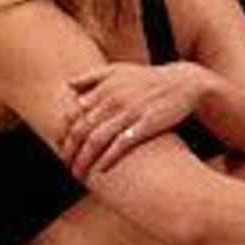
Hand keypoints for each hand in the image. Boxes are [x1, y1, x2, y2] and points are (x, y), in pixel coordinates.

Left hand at [57, 60, 203, 177]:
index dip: (64, 134)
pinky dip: (108, 159)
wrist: (183, 83)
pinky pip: (121, 145)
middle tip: (66, 165)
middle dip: (70, 151)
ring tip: (79, 174)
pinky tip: (101, 171)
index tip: (61, 148)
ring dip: (84, 160)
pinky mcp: (146, 124)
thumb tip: (67, 85)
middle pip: (82, 130)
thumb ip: (92, 77)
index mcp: (104, 87)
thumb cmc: (147, 79)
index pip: (74, 115)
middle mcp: (114, 99)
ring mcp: (130, 112)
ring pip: (97, 140)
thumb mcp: (119, 70)